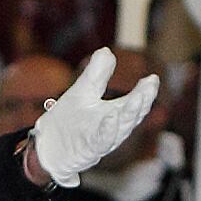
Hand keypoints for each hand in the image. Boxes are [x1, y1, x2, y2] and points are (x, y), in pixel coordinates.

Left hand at [26, 48, 159, 185]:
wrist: (47, 147)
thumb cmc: (68, 121)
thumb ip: (97, 74)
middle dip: (142, 101)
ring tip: (136, 99)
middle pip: (132, 116)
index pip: (135, 103)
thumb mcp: (83, 91)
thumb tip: (107, 51)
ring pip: (120, 129)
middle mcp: (113, 129)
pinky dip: (108, 132)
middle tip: (150, 85)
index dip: (145, 92)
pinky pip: (100, 142)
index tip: (153, 78)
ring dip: (129, 114)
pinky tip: (111, 118)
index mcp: (115, 114)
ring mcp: (101, 141)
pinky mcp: (87, 150)